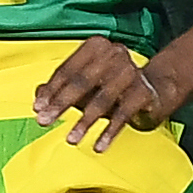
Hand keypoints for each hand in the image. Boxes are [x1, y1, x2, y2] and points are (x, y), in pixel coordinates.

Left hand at [34, 44, 169, 152]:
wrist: (154, 91)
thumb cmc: (112, 87)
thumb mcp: (84, 87)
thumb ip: (60, 89)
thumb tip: (38, 95)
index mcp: (97, 46)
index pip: (68, 68)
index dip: (51, 90)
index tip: (37, 108)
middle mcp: (115, 53)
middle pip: (83, 81)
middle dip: (61, 103)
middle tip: (44, 121)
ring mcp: (132, 71)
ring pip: (103, 98)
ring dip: (85, 122)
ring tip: (71, 140)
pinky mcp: (144, 92)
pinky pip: (124, 114)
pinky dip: (109, 132)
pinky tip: (98, 146)